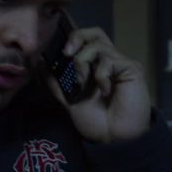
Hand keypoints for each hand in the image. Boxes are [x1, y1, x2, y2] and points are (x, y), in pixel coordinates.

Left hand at [44, 27, 150, 143]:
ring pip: (98, 45)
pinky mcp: (131, 68)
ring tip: (82, 84)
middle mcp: (108, 61)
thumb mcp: (69, 100)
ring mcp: (120, 64)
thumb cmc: (96, 121)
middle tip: (67, 53)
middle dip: (77, 38)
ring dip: (83, 63)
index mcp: (94, 66)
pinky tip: (104, 92)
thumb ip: (56, 82)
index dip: (72, 38)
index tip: (58, 51)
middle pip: (94, 33)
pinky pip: (110, 61)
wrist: (114, 139)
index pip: (85, 39)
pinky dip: (100, 75)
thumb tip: (39, 63)